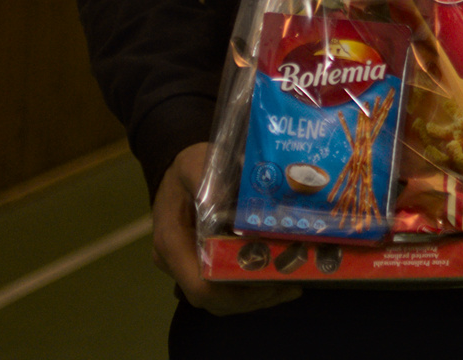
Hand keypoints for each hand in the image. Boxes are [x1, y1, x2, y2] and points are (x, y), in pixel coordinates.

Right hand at [151, 142, 296, 314]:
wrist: (173, 170)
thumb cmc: (185, 166)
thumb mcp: (196, 163)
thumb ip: (211, 178)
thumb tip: (244, 193)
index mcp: (172, 242)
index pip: (199, 286)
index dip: (234, 292)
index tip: (269, 282)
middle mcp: (175, 261)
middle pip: (213, 299)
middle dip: (252, 298)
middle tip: (291, 285)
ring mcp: (185, 266)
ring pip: (218, 299)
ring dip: (254, 297)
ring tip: (291, 285)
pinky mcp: (198, 265)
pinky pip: (221, 287)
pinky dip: (248, 288)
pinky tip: (277, 277)